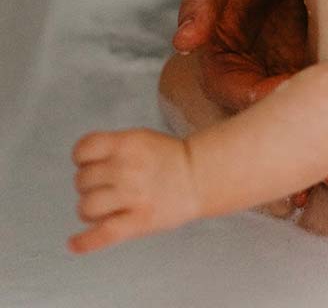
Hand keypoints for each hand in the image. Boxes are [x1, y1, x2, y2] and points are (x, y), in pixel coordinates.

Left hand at [69, 129, 198, 253]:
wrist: (198, 176)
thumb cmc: (167, 158)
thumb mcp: (140, 138)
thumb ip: (112, 147)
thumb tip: (81, 165)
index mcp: (127, 143)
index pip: (83, 149)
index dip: (82, 158)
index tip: (90, 163)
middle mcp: (126, 168)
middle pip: (82, 180)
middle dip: (89, 185)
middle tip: (107, 186)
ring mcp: (132, 196)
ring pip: (86, 207)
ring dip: (90, 209)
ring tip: (104, 207)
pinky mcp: (139, 221)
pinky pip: (103, 234)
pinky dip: (85, 242)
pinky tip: (74, 244)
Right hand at [173, 0, 327, 205]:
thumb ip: (198, 7)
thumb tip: (182, 41)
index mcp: (223, 69)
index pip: (241, 97)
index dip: (265, 104)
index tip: (293, 104)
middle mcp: (252, 86)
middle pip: (270, 128)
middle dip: (292, 154)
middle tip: (322, 175)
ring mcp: (282, 85)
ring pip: (298, 126)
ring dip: (317, 154)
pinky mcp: (312, 78)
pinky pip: (322, 108)